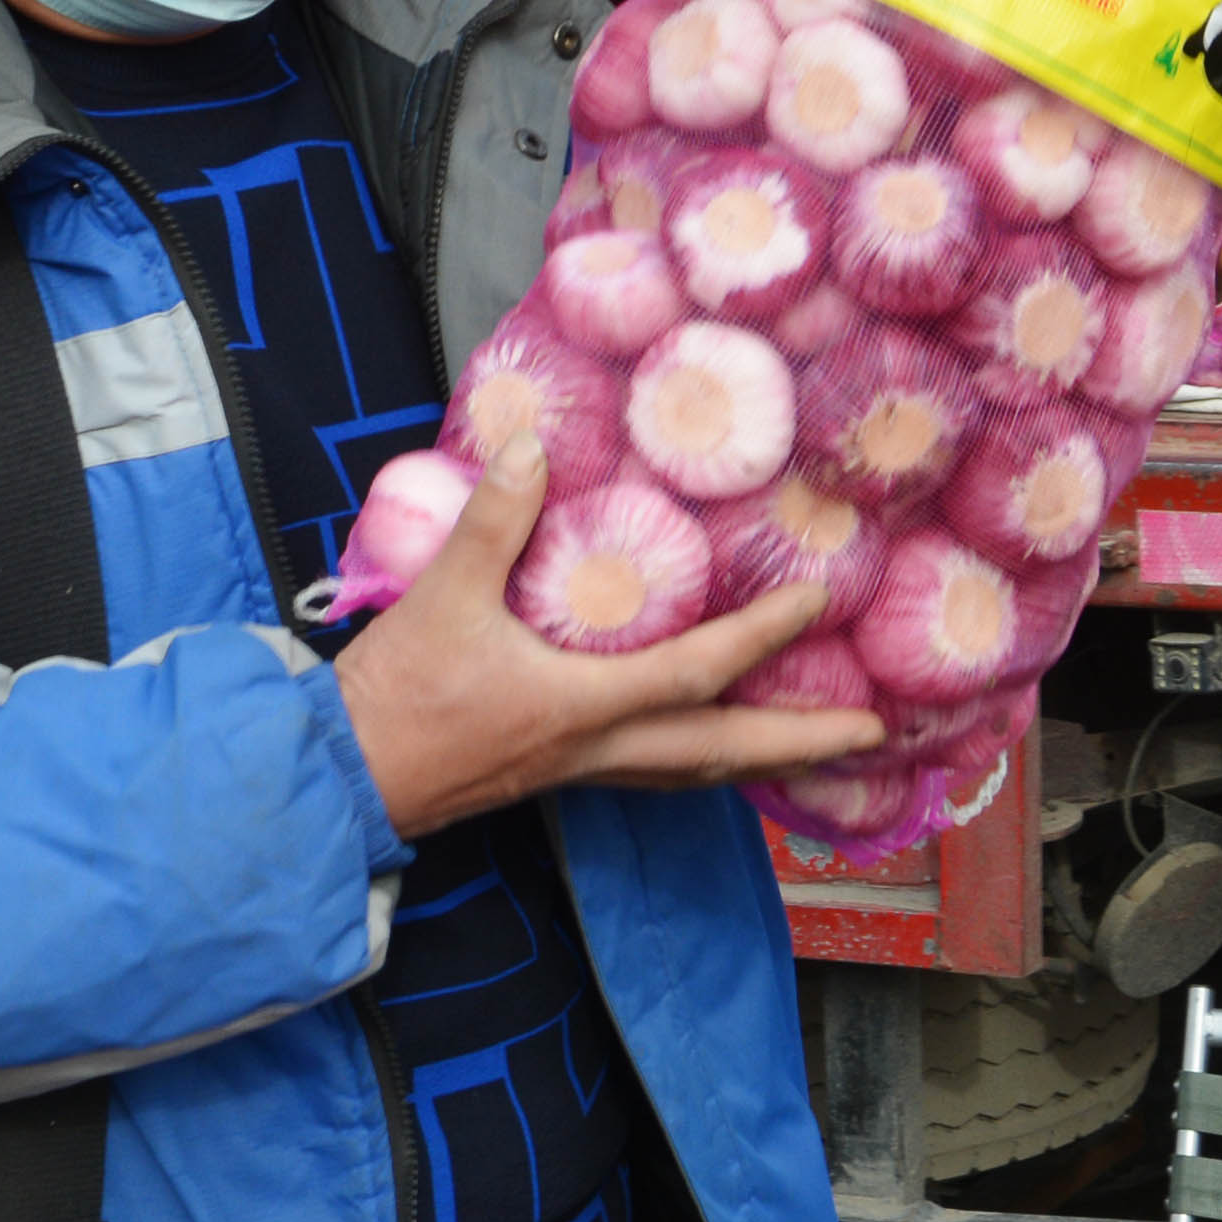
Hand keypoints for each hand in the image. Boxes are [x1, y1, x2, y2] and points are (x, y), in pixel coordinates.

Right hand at [332, 441, 884, 838]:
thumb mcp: (441, 596)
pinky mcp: (563, 775)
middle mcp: (599, 749)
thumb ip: (492, 521)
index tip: (812, 603)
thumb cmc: (398, 694)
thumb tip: (530, 446)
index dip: (758, 638)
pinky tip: (718, 751)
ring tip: (820, 750)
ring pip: (696, 775)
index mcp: (581, 705)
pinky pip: (659, 775)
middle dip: (801, 744)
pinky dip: (706, 763)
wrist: (349, 773)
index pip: (693, 674)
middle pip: (721, 753)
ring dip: (763, 761)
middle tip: (872, 736)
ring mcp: (584, 770)